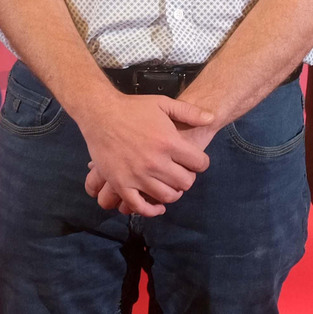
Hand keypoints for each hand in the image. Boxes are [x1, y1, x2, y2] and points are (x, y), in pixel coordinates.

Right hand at [74, 91, 214, 215]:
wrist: (100, 113)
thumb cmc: (133, 108)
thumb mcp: (163, 103)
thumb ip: (189, 112)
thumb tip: (212, 119)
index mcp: (169, 143)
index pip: (199, 164)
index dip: (200, 163)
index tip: (195, 162)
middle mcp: (156, 162)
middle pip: (185, 182)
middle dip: (188, 178)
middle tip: (182, 173)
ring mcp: (138, 176)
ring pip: (167, 196)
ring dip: (173, 193)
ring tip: (171, 185)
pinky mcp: (121, 184)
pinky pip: (140, 206)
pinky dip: (151, 210)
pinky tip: (157, 206)